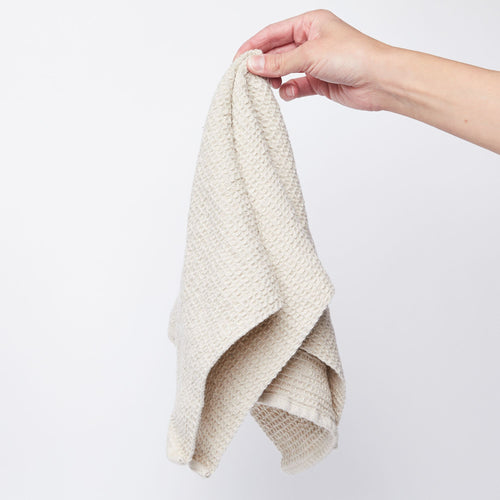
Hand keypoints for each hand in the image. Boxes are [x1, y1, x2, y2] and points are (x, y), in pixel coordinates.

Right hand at [234, 9, 391, 110]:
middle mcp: (311, 41)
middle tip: (249, 78)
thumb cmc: (354, 56)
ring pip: (286, 71)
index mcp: (310, 24)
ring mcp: (315, 62)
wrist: (379, 80)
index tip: (238, 60)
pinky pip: (297, 86)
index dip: (254, 45)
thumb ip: (279, 63)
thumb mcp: (310, 55)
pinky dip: (290, 91)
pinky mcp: (320, 82)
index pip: (273, 33)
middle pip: (277, 53)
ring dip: (276, 80)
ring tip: (270, 87)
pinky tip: (289, 93)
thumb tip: (252, 65)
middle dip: (264, 66)